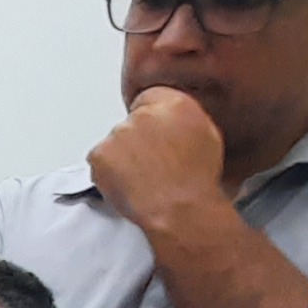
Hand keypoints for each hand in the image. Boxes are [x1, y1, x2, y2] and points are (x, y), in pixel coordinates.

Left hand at [87, 87, 226, 229]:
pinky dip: (107, 172)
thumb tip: (174, 119)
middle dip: (137, 140)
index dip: (152, 122)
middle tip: (151, 164)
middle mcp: (143, 114)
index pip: (150, 99)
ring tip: (142, 178)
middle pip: (131, 122)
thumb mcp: (208, 136)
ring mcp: (119, 133)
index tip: (155, 136)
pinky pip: (99, 160)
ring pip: (115, 142)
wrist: (181, 209)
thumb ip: (186, 118)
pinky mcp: (100, 153)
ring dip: (122, 156)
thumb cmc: (197, 181)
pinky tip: (128, 184)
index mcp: (174, 103)